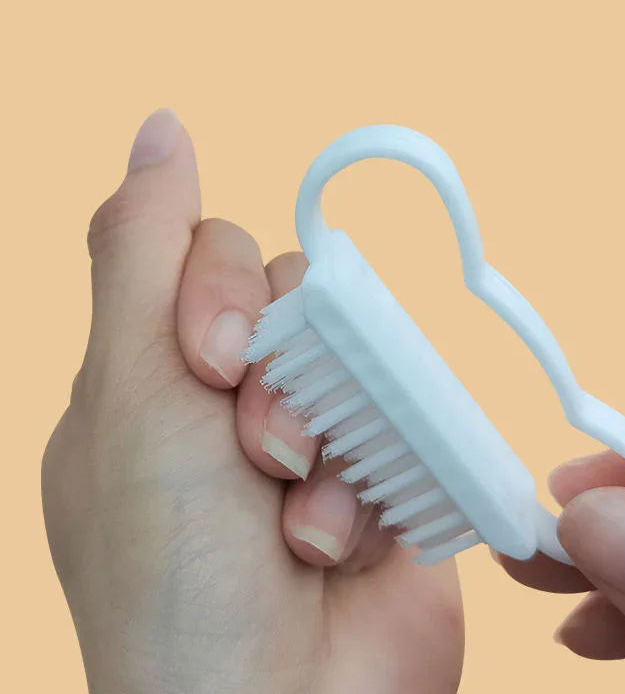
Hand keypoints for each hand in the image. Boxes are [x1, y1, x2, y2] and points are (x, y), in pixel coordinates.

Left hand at [42, 110, 462, 693]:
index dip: (228, 288)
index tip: (214, 365)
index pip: (215, 257)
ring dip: (335, 439)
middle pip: (301, 298)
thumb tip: (162, 128)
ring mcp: (319, 437)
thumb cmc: (175, 580)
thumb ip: (143, 251)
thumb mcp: (132, 394)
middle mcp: (236, 402)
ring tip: (306, 527)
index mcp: (158, 379)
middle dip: (286, 373)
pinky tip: (344, 551)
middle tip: (263, 452)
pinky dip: (378, 483)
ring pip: (363, 354)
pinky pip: (410, 419)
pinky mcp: (387, 475)